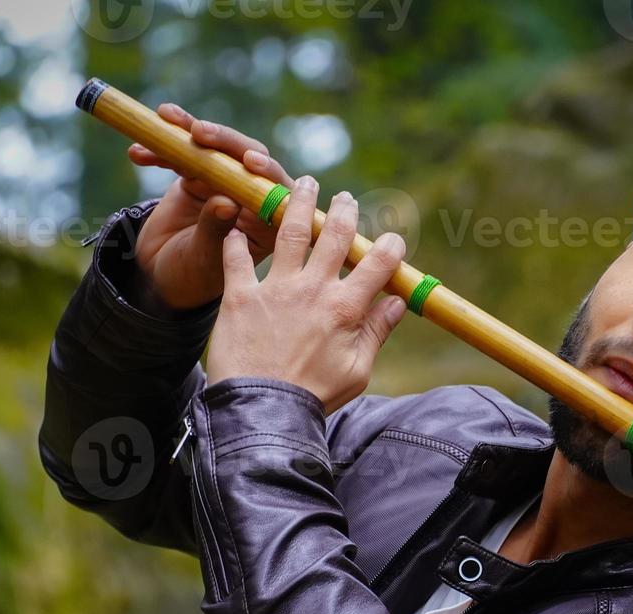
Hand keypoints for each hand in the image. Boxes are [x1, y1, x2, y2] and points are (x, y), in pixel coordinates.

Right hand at [128, 104, 293, 312]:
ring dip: (189, 131)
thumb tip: (228, 202)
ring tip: (167, 119)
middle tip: (200, 132)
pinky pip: (181, 155)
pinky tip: (138, 152)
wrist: (160, 277)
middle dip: (225, 141)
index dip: (267, 172)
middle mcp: (250, 198)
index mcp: (267, 223)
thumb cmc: (192, 277)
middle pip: (246, 159)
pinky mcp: (197, 176)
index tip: (251, 161)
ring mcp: (223, 183)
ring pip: (213, 149)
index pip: (275, 190)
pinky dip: (160, 150)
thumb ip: (216, 230)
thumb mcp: (204, 259)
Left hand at [206, 175, 408, 415]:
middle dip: (343, 212)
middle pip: (334, 236)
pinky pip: (236, 260)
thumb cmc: (313, 396)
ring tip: (304, 184)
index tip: (393, 242)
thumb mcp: (357, 371)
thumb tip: (397, 304)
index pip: (378, 265)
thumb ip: (376, 333)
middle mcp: (312, 289)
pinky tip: (235, 229)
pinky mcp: (240, 297)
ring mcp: (275, 289)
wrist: (263, 410)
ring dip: (299, 204)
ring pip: (290, 232)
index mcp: (345, 308)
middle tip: (345, 199)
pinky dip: (235, 242)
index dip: (390, 248)